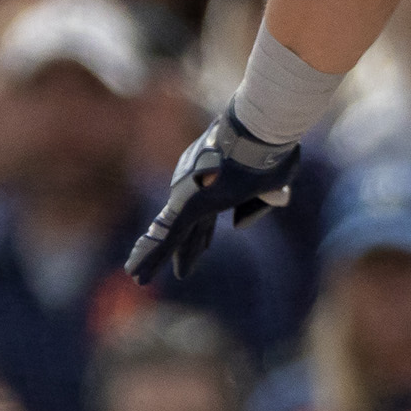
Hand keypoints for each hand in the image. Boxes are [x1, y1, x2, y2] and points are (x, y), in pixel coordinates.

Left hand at [127, 110, 296, 284]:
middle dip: (182, 250)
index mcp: (215, 184)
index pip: (206, 216)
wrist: (259, 133)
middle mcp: (196, 189)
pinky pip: (165, 238)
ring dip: (151, 258)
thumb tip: (246, 218)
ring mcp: (188, 196)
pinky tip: (137, 274)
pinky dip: (151, 258)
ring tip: (135, 277)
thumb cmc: (272, 152)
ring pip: (168, 235)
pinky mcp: (186, 206)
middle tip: (178, 271)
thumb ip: (266, 198)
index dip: (204, 237)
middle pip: (187, 228)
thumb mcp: (276, 180)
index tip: (204, 249)